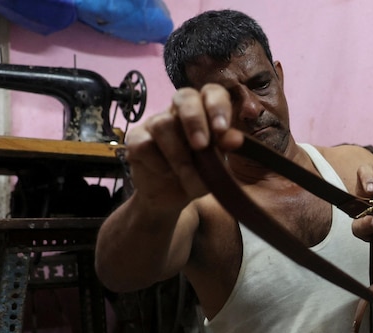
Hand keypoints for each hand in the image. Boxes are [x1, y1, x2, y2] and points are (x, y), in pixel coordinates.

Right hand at [123, 84, 244, 212]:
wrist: (170, 198)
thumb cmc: (196, 175)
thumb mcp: (215, 167)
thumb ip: (224, 150)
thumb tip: (236, 139)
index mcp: (204, 113)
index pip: (212, 93)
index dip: (217, 106)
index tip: (221, 129)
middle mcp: (178, 112)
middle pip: (184, 96)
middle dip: (193, 119)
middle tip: (201, 145)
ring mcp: (155, 123)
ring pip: (163, 124)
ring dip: (178, 154)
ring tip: (186, 174)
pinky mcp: (136, 139)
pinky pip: (145, 144)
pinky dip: (159, 163)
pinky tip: (166, 173)